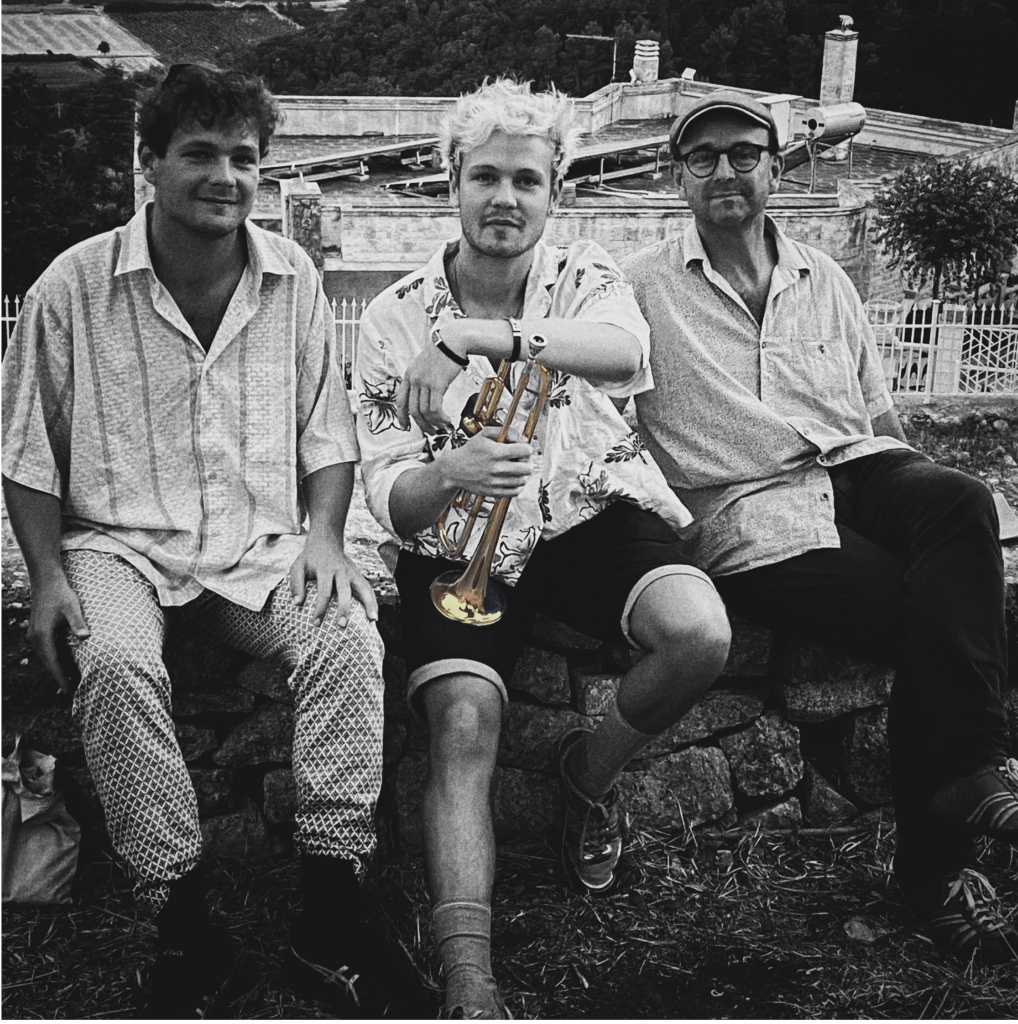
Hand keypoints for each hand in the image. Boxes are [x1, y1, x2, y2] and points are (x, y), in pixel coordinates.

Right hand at [27, 573, 89, 692]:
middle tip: (74, 693)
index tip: (69, 692)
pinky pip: (48, 651)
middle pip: (49, 664)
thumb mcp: (72, 608)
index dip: (61, 678)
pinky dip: (57, 660)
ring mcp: (36, 636)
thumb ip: (78, 623)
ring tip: (73, 683)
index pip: (53, 663)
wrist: (46, 580)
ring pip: (48, 658)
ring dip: (59, 669)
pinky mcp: (39, 632)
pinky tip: (68, 665)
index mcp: (42, 637)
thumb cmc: (61, 593)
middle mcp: (36, 639)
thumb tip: (85, 636)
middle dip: (61, 678)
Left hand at [290, 529, 378, 627]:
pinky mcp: (358, 574)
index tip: (316, 623)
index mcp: (325, 569)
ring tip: (372, 621)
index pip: (324, 591)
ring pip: (363, 588)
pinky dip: (373, 601)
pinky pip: (368, 588)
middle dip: (344, 608)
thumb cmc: (309, 558)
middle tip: (342, 625)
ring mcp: (352, 572)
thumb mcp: (297, 567)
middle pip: (345, 591)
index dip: (320, 609)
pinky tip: (374, 616)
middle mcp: (341, 570)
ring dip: (369, 604)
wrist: (326, 541)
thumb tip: (297, 604)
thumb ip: (296, 585)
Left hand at [396, 332, 466, 433]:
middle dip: (421, 425)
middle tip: (430, 431)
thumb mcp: (424, 366)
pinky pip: (435, 408)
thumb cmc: (441, 353)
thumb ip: (420, 380)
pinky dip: (440, 418)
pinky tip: (446, 419)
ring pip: (424, 412)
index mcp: (409, 376)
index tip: (406, 426)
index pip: (400, 401)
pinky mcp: (437, 385)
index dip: (402, 417)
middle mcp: (414, 380)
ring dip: (433, 423)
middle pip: (413, 410)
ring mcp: (424, 382)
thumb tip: (424, 397)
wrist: (452, 342)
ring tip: (442, 425)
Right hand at [437, 427, 533, 497]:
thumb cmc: (471, 450)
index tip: (522, 449)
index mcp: (496, 452)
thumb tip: (524, 439)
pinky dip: (518, 485)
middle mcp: (496, 468)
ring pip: (523, 480)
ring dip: (523, 474)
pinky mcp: (494, 492)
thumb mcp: (485, 434)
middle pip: (527, 468)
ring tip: (516, 469)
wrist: (454, 469)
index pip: (525, 451)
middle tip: (521, 460)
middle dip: (527, 462)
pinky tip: (512, 479)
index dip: (526, 448)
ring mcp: (495, 482)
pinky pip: (515, 491)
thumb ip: (506, 432)